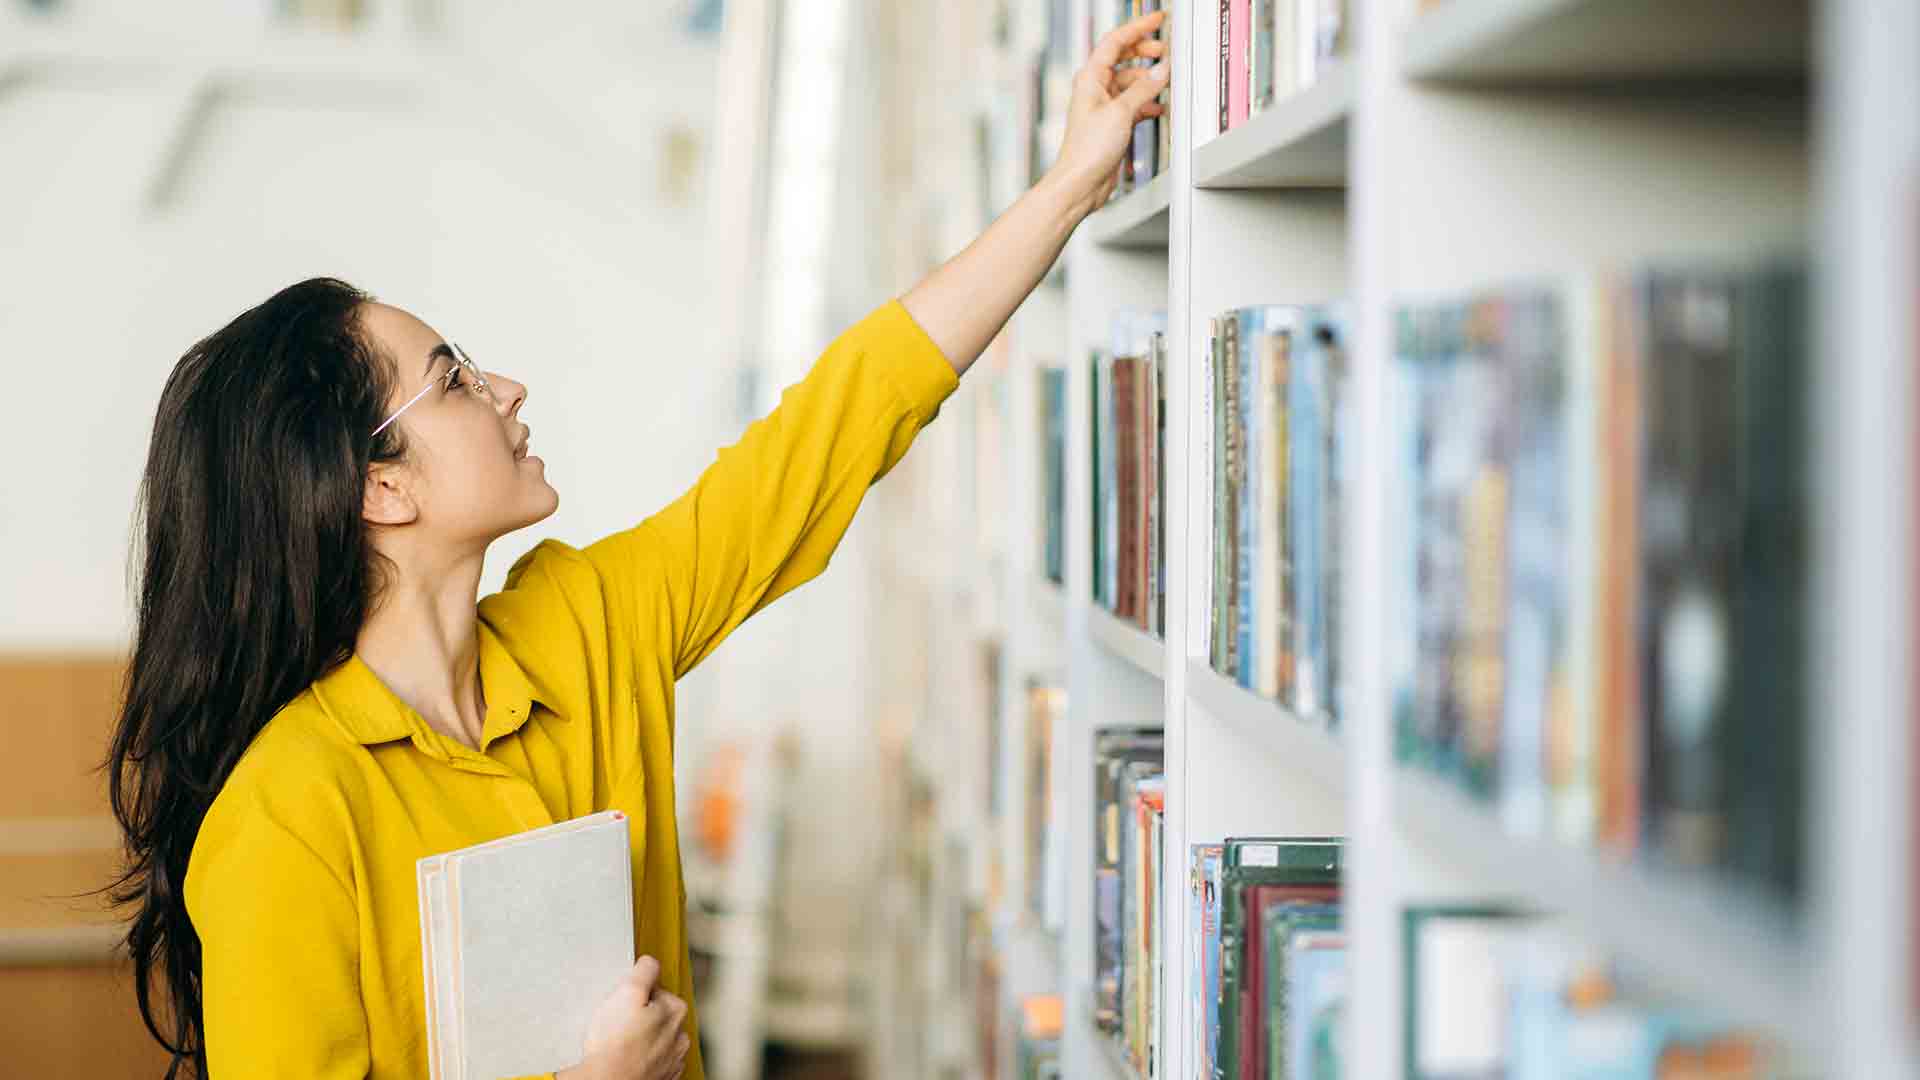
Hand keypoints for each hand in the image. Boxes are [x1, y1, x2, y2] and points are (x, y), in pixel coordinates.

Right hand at [566, 955, 691, 1079]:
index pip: (656, 989)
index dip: (636, 993)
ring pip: (655, 1039)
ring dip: (641, 1038)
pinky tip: (626, 1058)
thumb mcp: (628, 992)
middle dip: (639, 1016)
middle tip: (618, 1023)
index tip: (624, 1003)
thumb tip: (650, 962)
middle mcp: (680, 1036)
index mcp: (675, 1010)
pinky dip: (641, 1058)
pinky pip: (651, 1060)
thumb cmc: (616, 1044)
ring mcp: (672, 1059)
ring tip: (620, 1043)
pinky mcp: (661, 1077)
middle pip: (657, 1014)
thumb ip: (644, 971)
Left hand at [1047, 9, 1170, 220]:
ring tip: (1166, 80)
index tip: (1157, 20)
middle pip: (1123, 58)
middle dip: (1144, 52)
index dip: (1137, 27)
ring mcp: (1104, 106)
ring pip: (1130, 82)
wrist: (1080, 182)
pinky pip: (1132, 103)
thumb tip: (1162, 70)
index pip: (1115, 41)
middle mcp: (1095, 89)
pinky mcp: (1111, 123)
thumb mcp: (1121, 112)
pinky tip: (1158, 107)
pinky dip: (1146, 102)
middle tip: (1164, 51)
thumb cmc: (1087, 150)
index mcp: (1090, 78)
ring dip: (1148, 80)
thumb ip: (1144, 89)